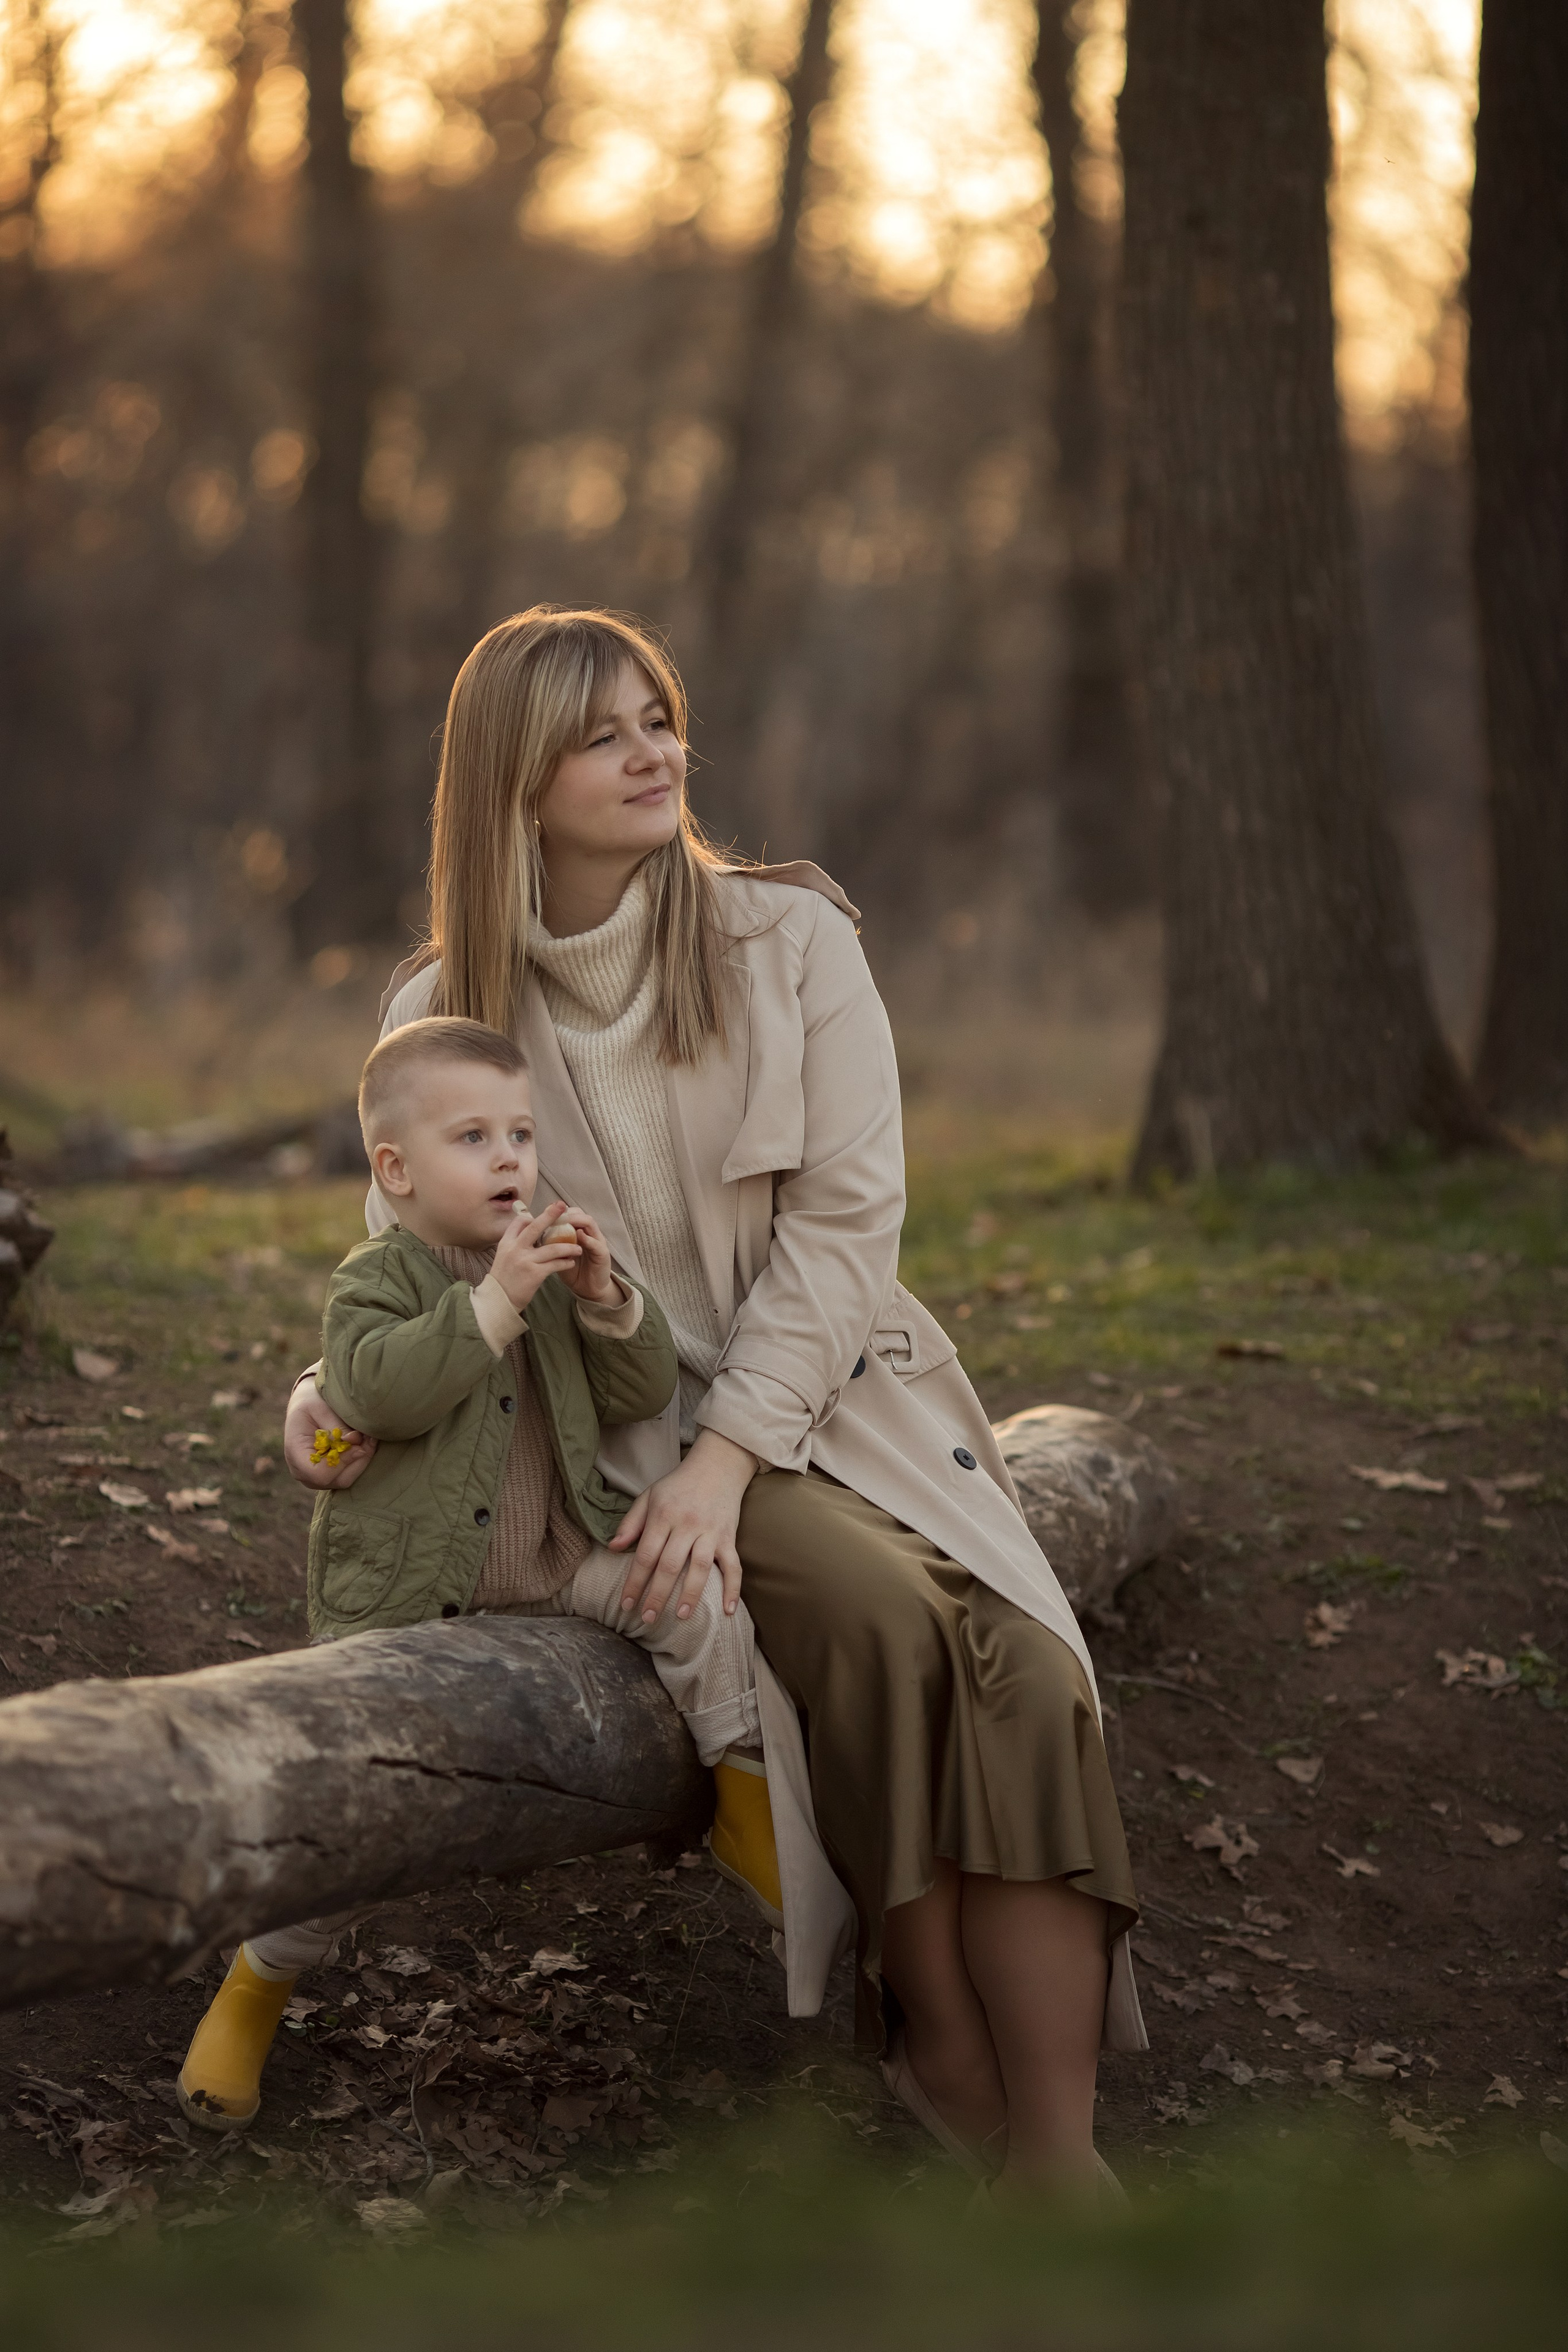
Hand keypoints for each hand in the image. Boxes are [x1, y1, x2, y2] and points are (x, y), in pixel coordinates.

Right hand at [283, 1377, 376, 1489]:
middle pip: (337, 1480)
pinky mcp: (327, 1475)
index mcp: (295, 1453)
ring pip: (345, 1480)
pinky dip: (359, 1461)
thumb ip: (337, 1427)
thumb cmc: (311, 1403)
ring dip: (361, 1460)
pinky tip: (365, 1443)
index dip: (343, 1461)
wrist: (305, 1405)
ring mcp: (314, 1477)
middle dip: (358, 1460)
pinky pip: (347, 1475)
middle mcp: (302, 1471)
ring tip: (368, 1438)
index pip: (320, 1473)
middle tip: (369, 1438)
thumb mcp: (322, 1408)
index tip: (357, 1441)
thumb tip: (355, 1441)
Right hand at [489, 1199, 587, 1313]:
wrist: (499, 1300)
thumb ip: (516, 1243)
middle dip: (550, 1215)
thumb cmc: (504, 1278)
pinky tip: (571, 1262)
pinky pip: (555, 1265)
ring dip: (568, 1247)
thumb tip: (529, 1227)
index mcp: (506, 1243)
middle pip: (535, 1227)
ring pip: (552, 1248)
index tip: (546, 1214)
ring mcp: (525, 1261)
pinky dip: (565, 1262)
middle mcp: (515, 1249)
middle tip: (563, 1206)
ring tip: (578, 1248)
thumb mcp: (504, 1256)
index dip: (533, 1216)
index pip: (519, 1222)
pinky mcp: (534, 1274)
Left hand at [550, 1208, 619, 1307]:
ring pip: (589, 1223)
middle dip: (567, 1212)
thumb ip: (550, 1244)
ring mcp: (597, 1242)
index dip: (559, 1211)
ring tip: (565, 1222)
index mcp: (578, 1232)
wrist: (588, 1290)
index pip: (570, 1214)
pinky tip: (578, 1237)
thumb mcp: (558, 1256)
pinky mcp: (603, 1254)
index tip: (545, 1211)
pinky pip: (596, 1243)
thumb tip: (531, 1235)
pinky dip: (587, 1239)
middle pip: (580, 1213)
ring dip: (577, 1220)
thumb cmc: (572, 1272)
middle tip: (555, 1214)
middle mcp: (589, 1233)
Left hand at [608, 1429, 758, 1623]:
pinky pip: (734, 1566)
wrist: (717, 1465)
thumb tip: (612, 1548)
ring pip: (701, 1568)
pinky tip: (728, 1611)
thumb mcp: (649, 1496)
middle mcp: (687, 1524)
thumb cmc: (678, 1484)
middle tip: (647, 1619)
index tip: (625, 1604)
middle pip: (670, 1565)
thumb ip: (631, 1522)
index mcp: (663, 1515)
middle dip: (657, 1595)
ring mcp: (711, 1532)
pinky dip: (733, 1589)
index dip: (634, 1581)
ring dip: (690, 1595)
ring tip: (679, 1617)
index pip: (645, 1554)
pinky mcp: (729, 1537)